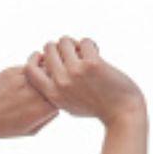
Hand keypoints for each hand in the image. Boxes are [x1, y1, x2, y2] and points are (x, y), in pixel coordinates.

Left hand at [0, 66, 58, 139]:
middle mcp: (36, 93)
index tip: (60, 94)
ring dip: (45, 71)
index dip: (64, 94)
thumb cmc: (1, 127)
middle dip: (57, 78)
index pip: (64, 95)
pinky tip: (25, 76)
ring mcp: (24, 80)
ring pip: (44, 68)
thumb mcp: (28, 130)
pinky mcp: (12, 70)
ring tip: (41, 76)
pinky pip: (29, 66)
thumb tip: (57, 106)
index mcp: (43, 109)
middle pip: (57, 79)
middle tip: (56, 79)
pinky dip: (31, 69)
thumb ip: (46, 118)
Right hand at [26, 37, 144, 127]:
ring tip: (84, 51)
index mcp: (53, 94)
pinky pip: (85, 41)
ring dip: (74, 43)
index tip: (47, 56)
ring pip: (65, 41)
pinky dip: (90, 44)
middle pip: (49, 49)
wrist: (122, 112)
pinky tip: (96, 52)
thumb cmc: (96, 109)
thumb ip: (56, 91)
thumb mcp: (69, 105)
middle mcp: (61, 82)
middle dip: (60, 46)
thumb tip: (47, 69)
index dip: (37, 57)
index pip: (30, 69)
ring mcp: (76, 72)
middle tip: (72, 53)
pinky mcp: (92, 64)